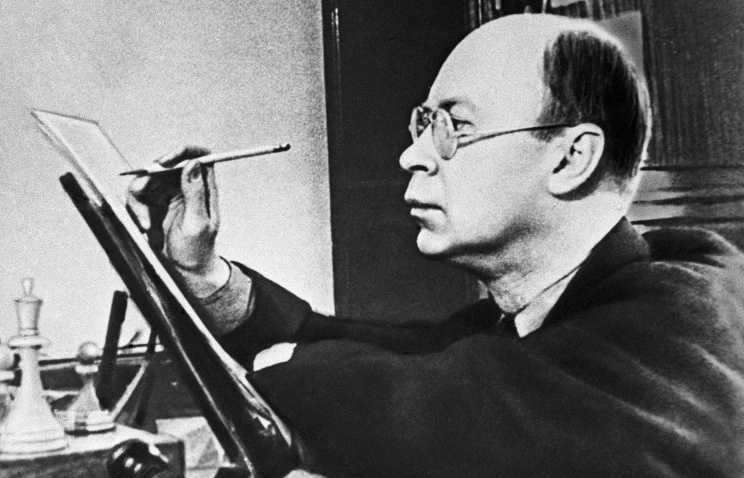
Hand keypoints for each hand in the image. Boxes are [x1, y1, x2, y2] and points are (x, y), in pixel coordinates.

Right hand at [127, 146, 228, 296]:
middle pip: (164, 165)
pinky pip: (137, 197)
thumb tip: (194, 164)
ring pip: (146, 180)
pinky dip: (136, 211)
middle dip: (149, 177)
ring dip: (140, 201)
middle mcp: (186, 186)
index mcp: (204, 187)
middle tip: (140, 189)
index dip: (182, 152)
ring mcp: (168, 194)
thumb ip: (195, 193)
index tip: (164, 162)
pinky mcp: (153, 204)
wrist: (184, 271)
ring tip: (146, 224)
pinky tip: (145, 228)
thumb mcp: (197, 223)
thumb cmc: (197, 250)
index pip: (199, 156)